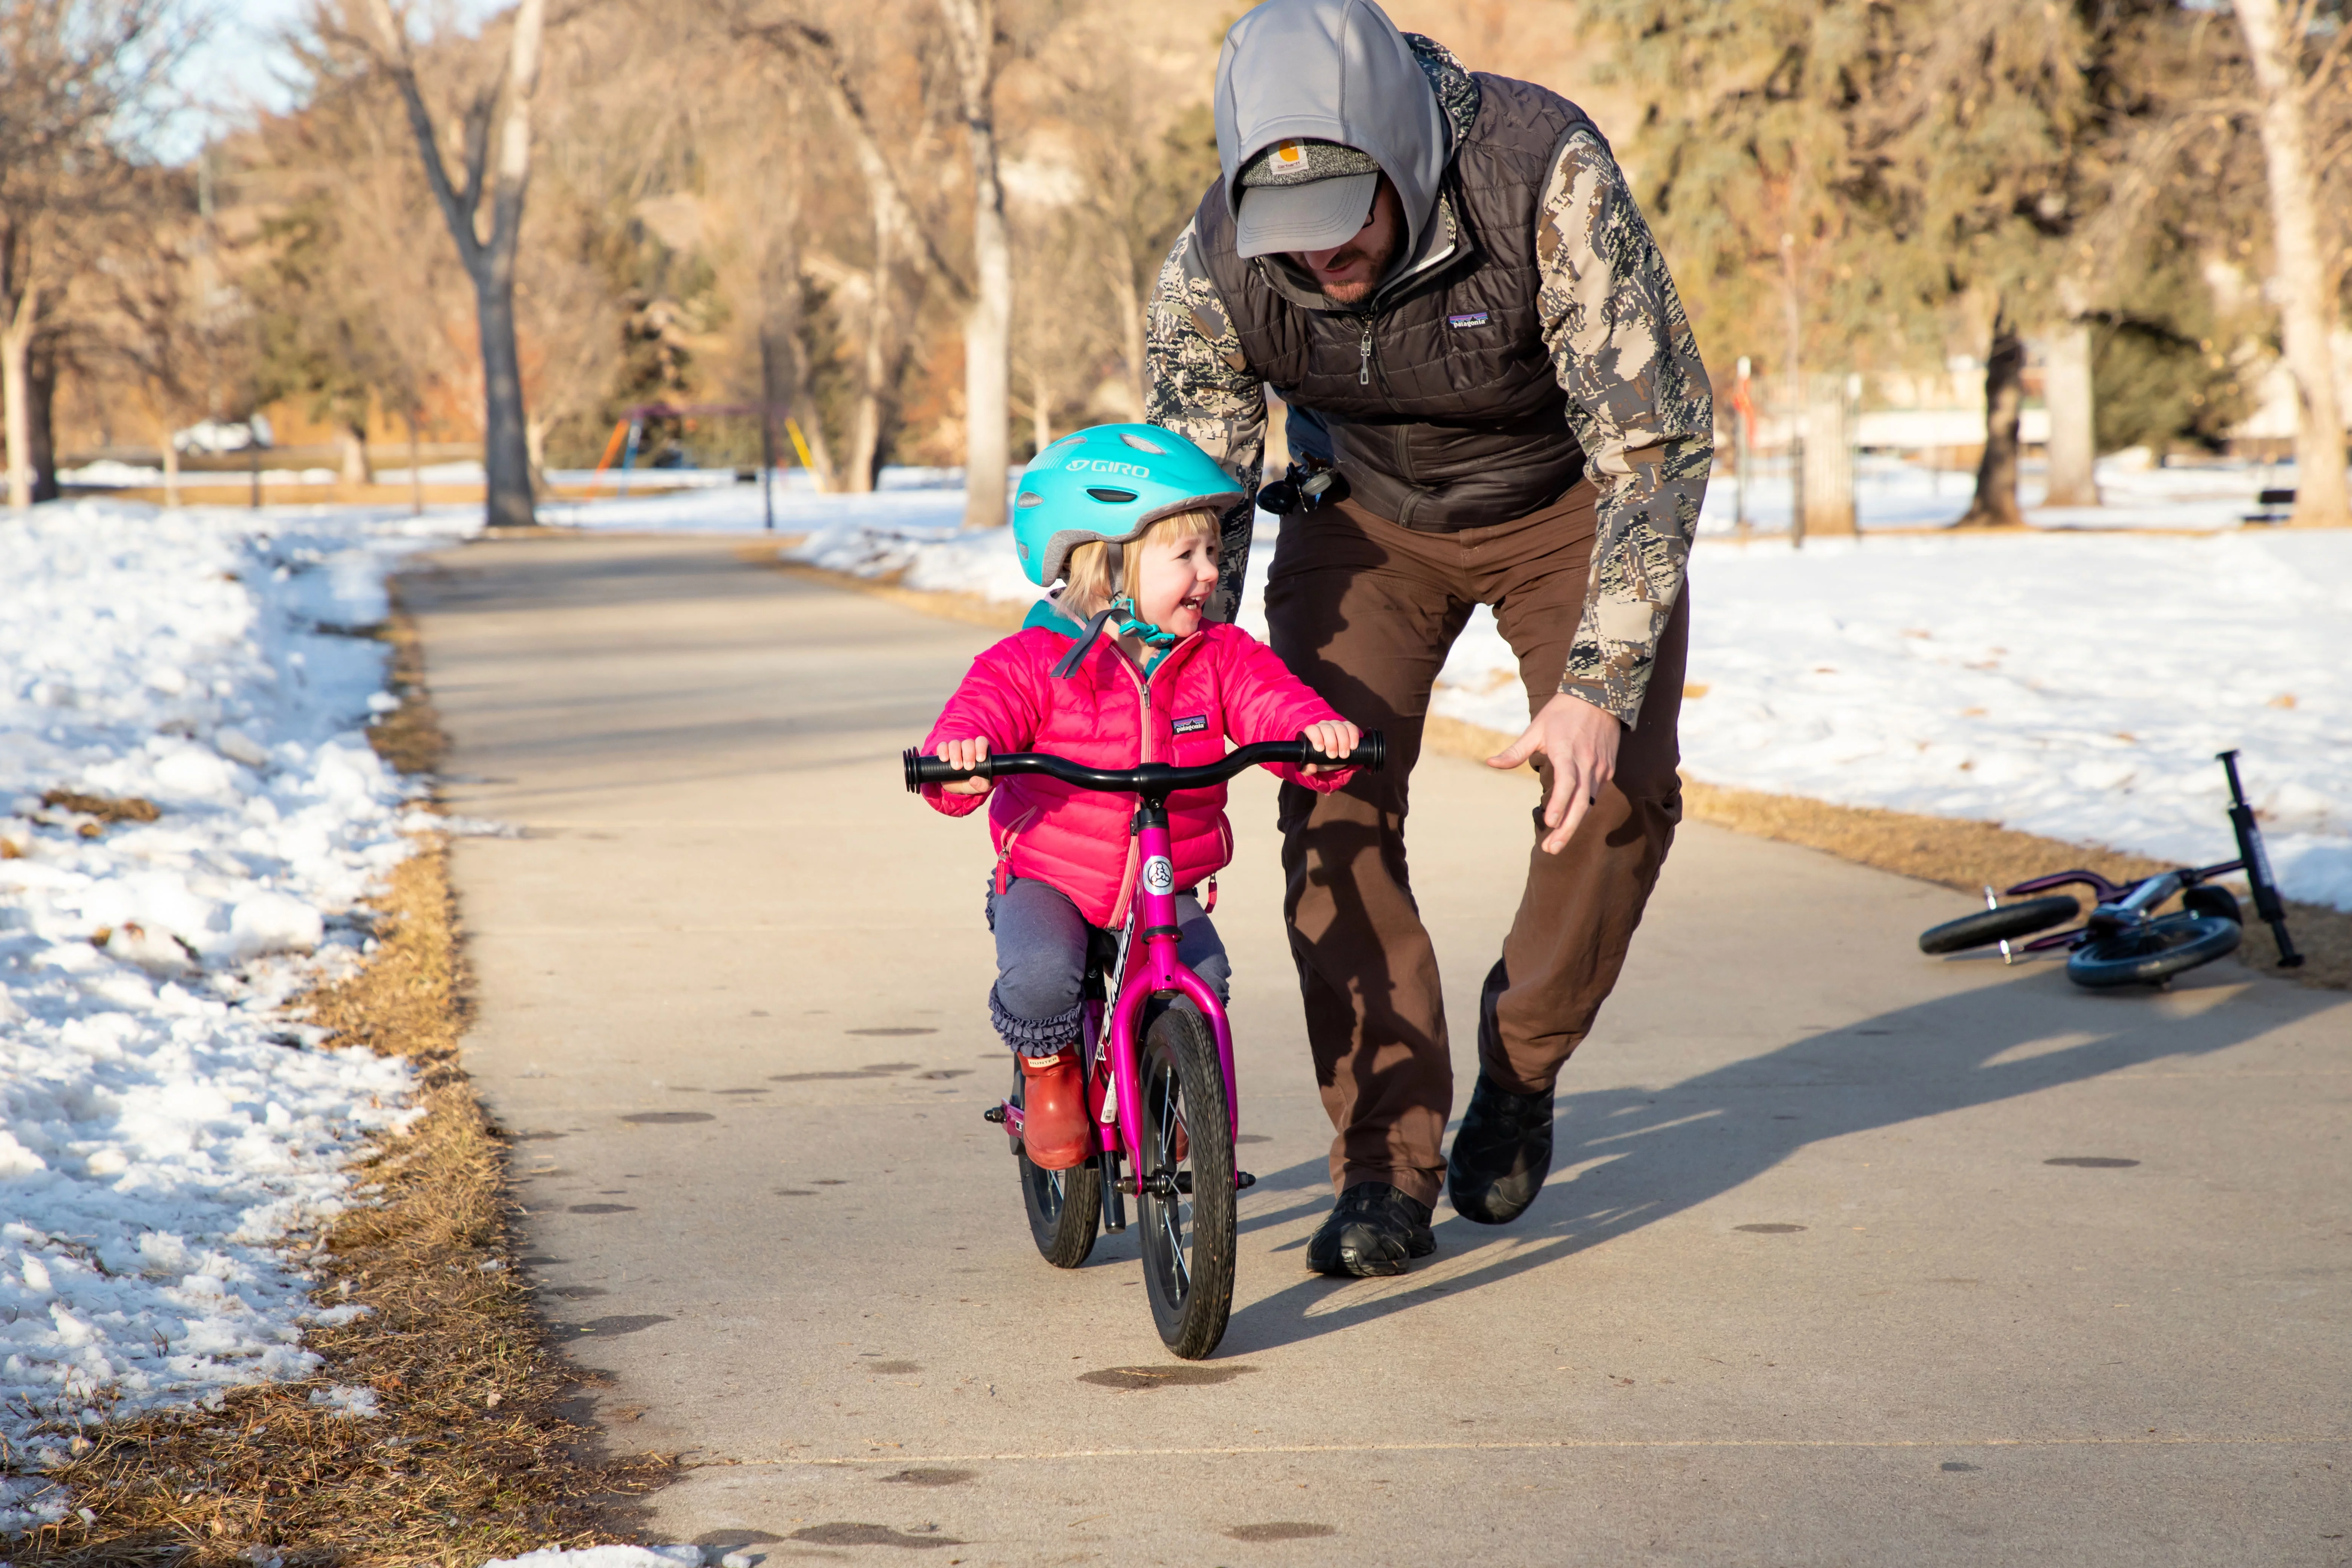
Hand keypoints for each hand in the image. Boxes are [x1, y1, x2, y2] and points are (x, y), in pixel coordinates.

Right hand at [936, 735, 992, 795]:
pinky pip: (942, 746)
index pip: (981, 741)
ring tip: (956, 767)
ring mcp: (955, 748)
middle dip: (968, 754)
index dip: (981, 747)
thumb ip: (982, 785)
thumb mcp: (980, 787)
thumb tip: (974, 780)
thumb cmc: (971, 783)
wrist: (956, 787)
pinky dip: (943, 751)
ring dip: (955, 754)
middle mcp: (967, 747)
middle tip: (968, 767)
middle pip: (968, 743)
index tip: (980, 759)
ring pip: (955, 743)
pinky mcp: (943, 751)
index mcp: (979, 751)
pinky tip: (945, 760)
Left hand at [1299, 719, 1361, 774]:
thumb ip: (1307, 769)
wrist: (1333, 757)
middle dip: (1331, 743)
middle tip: (1333, 756)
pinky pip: (1352, 728)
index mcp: (1312, 732)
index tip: (1320, 749)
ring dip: (1343, 742)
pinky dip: (1353, 737)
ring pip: (1340, 728)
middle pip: (1327, 729)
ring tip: (1344, 755)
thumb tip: (1312, 767)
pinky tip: (1353, 747)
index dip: (1316, 738)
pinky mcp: (1348, 727)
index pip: (1312, 729)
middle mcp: (1324, 726)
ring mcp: (1336, 725)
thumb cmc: (1319, 758)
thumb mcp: (1312, 764)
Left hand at [1487, 692, 1619, 853]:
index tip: (1550, 822)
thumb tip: (1489, 763)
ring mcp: (1600, 768)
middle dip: (1567, 829)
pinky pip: (1594, 794)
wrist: (1601, 694)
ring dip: (1573, 825)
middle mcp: (1587, 763)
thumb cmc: (1562, 712)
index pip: (1567, 782)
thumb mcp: (1536, 728)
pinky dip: (1582, 810)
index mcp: (1567, 751)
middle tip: (1551, 850)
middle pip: (1581, 802)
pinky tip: (1569, 823)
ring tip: (1556, 844)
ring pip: (1589, 803)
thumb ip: (1515, 752)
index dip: (1560, 803)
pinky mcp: (1608, 769)